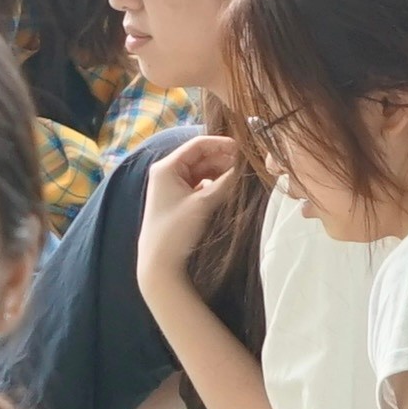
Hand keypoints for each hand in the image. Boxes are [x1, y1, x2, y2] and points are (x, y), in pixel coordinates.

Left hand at [134, 131, 240, 299]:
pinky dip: (215, 184)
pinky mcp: (178, 200)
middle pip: (201, 157)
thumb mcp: (204, 202)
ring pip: (203, 171)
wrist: (159, 264)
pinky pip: (200, 184)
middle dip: (224, 160)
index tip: (244, 150)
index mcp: (166, 167)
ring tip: (242, 177)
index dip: (223, 144)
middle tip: (247, 165)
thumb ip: (226, 181)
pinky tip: (230, 189)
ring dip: (221, 172)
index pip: (198, 144)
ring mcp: (172, 186)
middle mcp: (167, 172)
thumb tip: (246, 166)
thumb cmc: (176, 230)